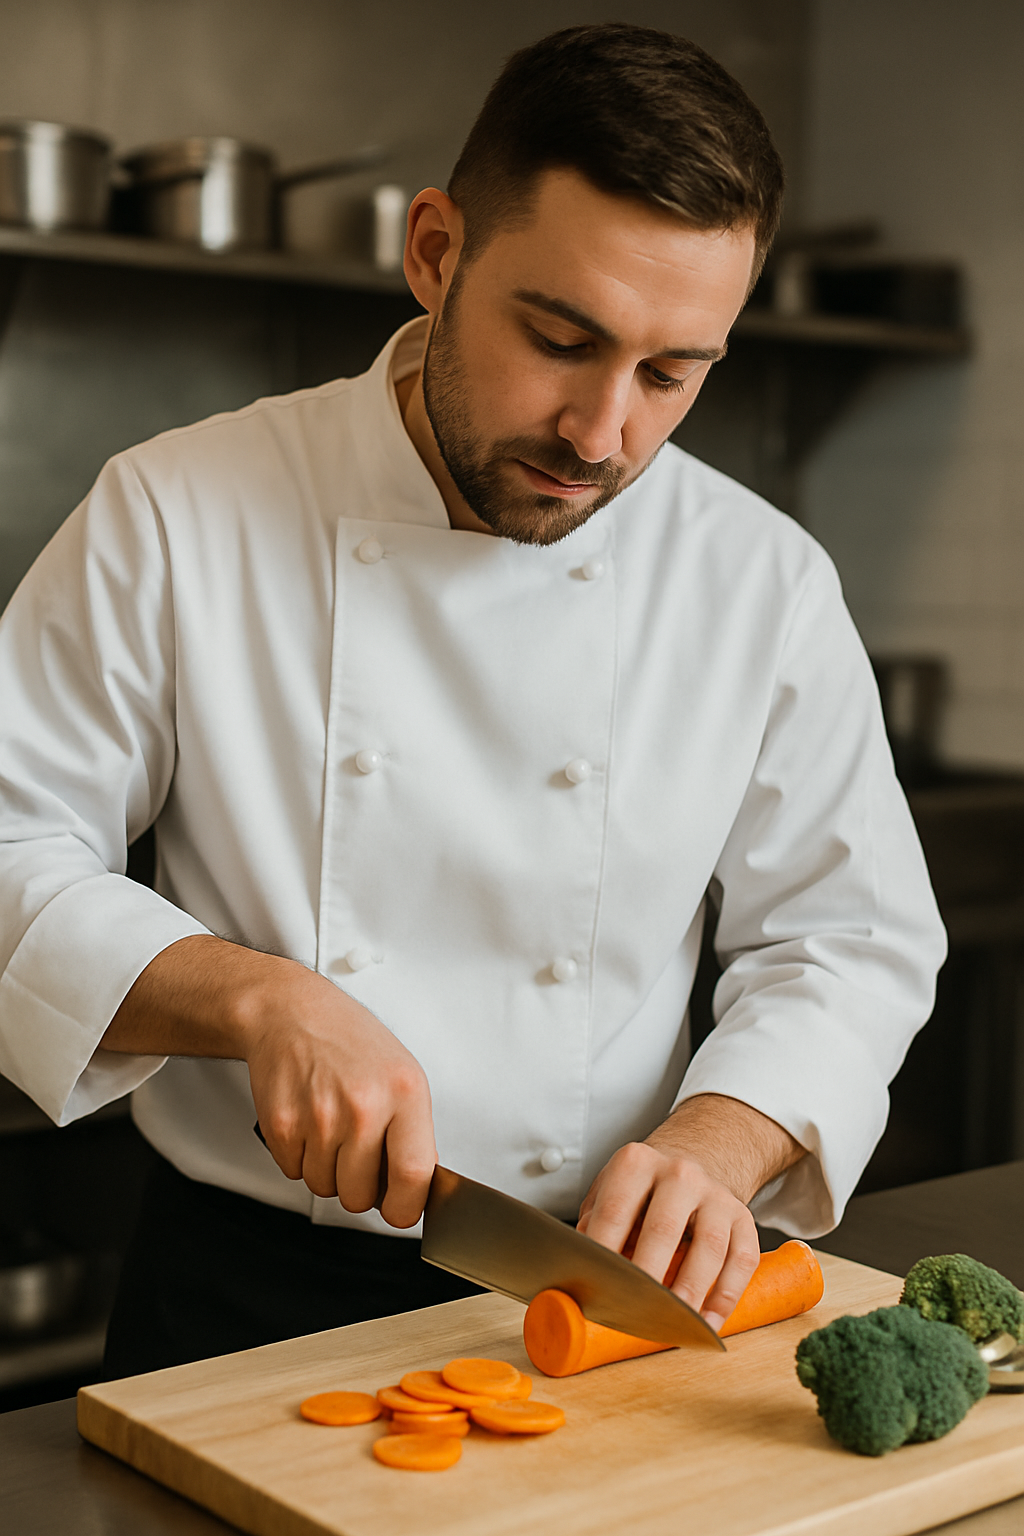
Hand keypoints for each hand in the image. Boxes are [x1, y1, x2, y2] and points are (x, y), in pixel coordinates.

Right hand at [101, 935, 437, 1228]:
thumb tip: (414, 1188)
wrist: (291, 1013)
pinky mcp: (282, 1125)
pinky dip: (300, 1157)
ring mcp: (320, 1117)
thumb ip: (413, 1131)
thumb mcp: (402, 1073)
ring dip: (327, 1170)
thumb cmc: (349, 1042)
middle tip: (357, 1155)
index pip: (414, 1175)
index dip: (406, 1206)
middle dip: (359, 1187)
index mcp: (404, 1093)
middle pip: (362, 1195)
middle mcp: (363, 1106)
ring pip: (325, 1187)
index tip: (401, 1210)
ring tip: (331, 1128)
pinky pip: (294, 1172)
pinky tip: (308, 1122)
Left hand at [576, 1094, 803, 1329]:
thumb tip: (576, 1273)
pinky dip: (725, 1297)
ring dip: (689, 1293)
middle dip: (647, 1279)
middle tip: (633, 1314)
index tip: (596, 1291)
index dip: (604, 1255)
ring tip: (672, 1325)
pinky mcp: (743, 1217)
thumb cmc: (640, 1194)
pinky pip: (742, 1260)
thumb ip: (594, 1227)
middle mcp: (679, 1173)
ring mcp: (715, 1194)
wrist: (692, 1164)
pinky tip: (707, 1323)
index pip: (614, 1212)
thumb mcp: (609, 1193)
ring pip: (708, 1247)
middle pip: (662, 1230)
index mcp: (636, 1163)